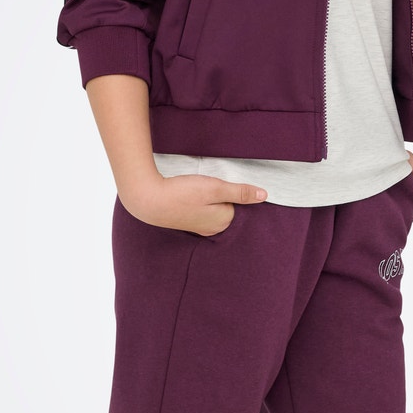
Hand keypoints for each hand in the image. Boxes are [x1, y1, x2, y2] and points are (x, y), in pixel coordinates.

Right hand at [119, 171, 268, 237]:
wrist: (148, 200)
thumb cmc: (182, 194)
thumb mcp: (215, 188)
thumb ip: (240, 192)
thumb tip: (264, 195)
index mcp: (224, 221)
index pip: (240, 203)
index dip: (232, 190)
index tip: (218, 184)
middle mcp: (213, 229)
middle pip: (227, 206)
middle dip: (221, 195)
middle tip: (204, 186)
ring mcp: (200, 227)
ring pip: (214, 208)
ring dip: (209, 197)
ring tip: (195, 190)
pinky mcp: (188, 222)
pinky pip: (202, 210)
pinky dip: (198, 202)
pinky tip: (188, 195)